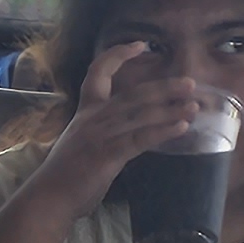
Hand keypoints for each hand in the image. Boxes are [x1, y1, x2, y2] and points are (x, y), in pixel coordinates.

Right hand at [35, 39, 219, 210]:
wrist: (49, 197)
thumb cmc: (66, 174)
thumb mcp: (82, 142)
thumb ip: (104, 131)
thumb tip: (131, 129)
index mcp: (85, 111)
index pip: (98, 72)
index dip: (118, 55)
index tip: (139, 45)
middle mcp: (92, 118)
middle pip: (132, 94)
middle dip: (163, 87)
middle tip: (190, 83)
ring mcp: (99, 135)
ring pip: (140, 115)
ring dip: (170, 108)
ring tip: (194, 105)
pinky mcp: (106, 154)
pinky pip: (139, 139)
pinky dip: (162, 131)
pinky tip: (182, 127)